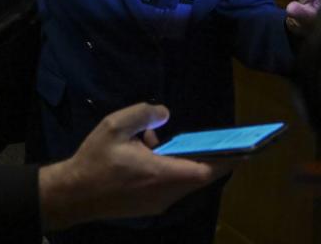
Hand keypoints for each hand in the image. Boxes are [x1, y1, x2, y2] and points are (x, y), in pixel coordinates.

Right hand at [38, 103, 232, 230]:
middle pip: (199, 176)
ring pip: (184, 181)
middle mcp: (165, 193)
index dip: (228, 160)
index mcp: (161, 174)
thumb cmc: (94, 161)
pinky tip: (150, 153)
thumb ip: (142, 114)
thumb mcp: (115, 126)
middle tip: (223, 140)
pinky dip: (171, 170)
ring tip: (167, 140)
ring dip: (184, 161)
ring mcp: (158, 203)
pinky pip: (171, 187)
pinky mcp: (150, 207)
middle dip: (210, 157)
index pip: (206, 170)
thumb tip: (164, 113)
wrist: (73, 195)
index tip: (247, 150)